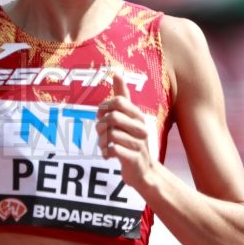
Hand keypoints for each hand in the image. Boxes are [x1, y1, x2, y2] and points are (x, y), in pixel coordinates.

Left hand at [96, 73, 153, 187]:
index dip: (104, 107)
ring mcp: (139, 144)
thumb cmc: (131, 141)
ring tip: (103, 145)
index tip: (100, 116)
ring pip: (112, 134)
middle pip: (113, 117)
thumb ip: (122, 97)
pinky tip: (108, 155)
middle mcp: (141, 128)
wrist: (143, 171)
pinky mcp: (134, 159)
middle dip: (100, 125)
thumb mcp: (128, 118)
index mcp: (138, 116)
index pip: (118, 101)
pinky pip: (114, 150)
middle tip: (100, 133)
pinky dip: (106, 152)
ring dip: (101, 141)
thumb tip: (116, 73)